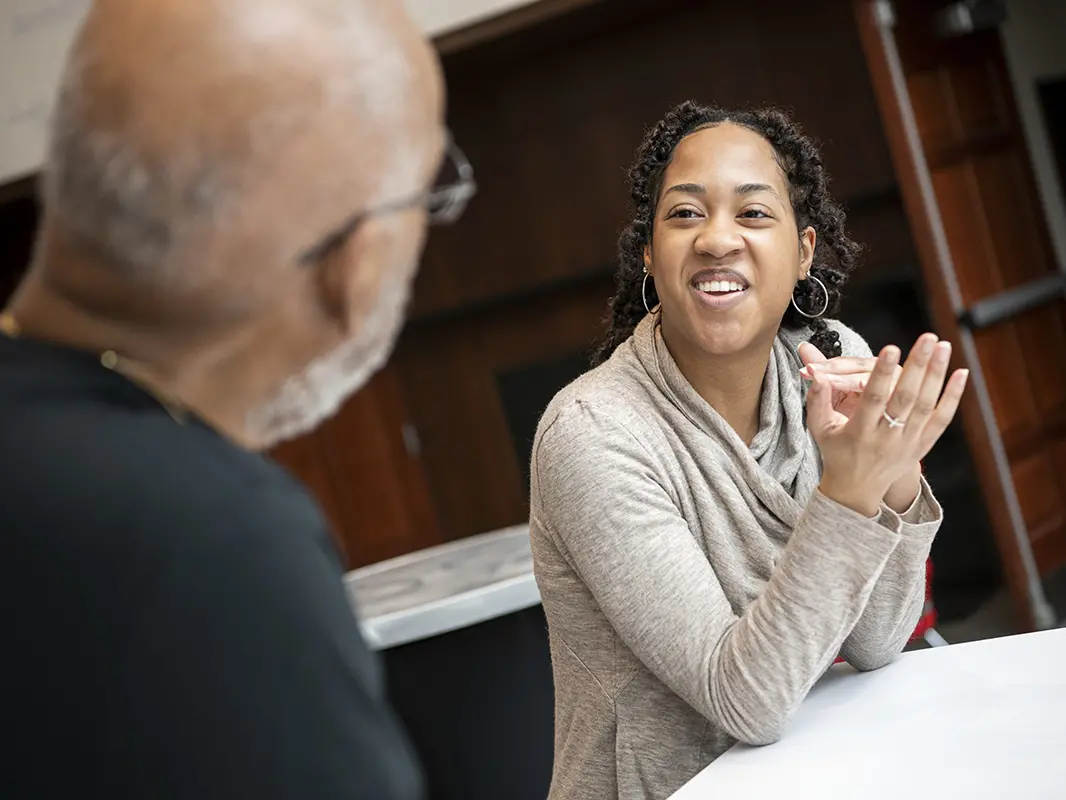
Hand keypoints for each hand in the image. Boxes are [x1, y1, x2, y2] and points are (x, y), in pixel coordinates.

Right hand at [806, 334, 967, 516]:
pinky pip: (941, 420)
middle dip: (918, 366)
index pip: (874, 398)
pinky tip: (962, 373)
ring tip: (943, 346)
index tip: (891, 348)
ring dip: (937, 374)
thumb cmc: (836, 452)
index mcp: (860, 432)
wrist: (856, 490)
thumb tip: (816, 374)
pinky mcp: (922, 446)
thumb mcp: (819, 429)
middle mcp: (887, 437)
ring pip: (927, 405)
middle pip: (906, 398)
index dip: (882, 373)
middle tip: (927, 338)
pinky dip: (953, 397)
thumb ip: (817, 400)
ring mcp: (908, 443)